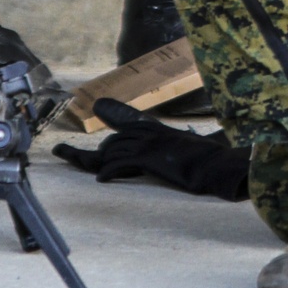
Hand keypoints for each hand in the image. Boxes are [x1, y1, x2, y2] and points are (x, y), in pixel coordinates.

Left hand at [53, 98, 249, 201]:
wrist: (218, 167)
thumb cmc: (211, 162)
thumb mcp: (196, 148)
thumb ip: (188, 143)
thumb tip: (200, 145)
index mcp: (159, 130)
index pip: (130, 123)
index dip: (112, 117)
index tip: (98, 107)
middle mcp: (151, 133)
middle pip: (116, 138)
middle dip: (96, 151)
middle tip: (70, 155)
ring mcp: (148, 144)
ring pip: (114, 149)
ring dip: (100, 162)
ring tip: (90, 170)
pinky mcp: (147, 157)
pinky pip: (119, 163)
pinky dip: (108, 171)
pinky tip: (103, 180)